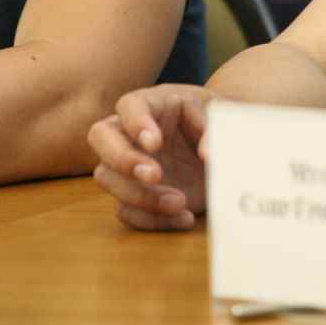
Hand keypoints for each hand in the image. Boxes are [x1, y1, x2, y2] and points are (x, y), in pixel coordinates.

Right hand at [87, 83, 211, 230]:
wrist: (225, 152)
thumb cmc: (216, 124)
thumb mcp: (223, 118)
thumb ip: (216, 132)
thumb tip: (208, 153)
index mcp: (152, 105)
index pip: (130, 105)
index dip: (136, 123)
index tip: (154, 143)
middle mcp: (131, 133)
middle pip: (99, 136)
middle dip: (122, 158)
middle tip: (154, 175)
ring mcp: (128, 165)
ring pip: (106, 177)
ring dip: (140, 195)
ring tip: (180, 201)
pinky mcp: (134, 194)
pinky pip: (125, 210)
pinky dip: (152, 220)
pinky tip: (184, 217)